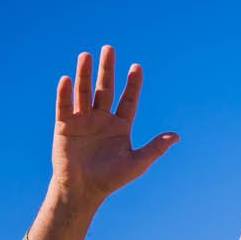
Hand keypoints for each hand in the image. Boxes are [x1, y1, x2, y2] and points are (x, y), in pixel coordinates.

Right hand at [51, 46, 177, 207]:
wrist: (83, 190)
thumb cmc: (111, 178)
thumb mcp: (137, 163)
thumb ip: (155, 148)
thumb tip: (176, 135)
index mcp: (120, 126)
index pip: (128, 100)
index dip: (132, 84)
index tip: (136, 67)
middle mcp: (101, 119)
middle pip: (105, 89)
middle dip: (107, 70)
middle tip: (109, 49)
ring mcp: (82, 121)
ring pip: (84, 93)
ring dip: (85, 75)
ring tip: (86, 55)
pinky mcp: (64, 126)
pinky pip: (64, 107)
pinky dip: (65, 94)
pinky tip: (67, 79)